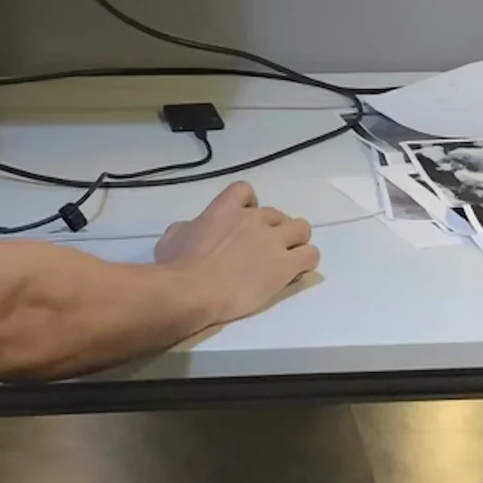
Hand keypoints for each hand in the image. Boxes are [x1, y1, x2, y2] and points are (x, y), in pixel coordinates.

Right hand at [154, 183, 319, 322]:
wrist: (193, 290)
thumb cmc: (177, 267)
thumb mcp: (172, 238)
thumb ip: (188, 228)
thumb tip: (191, 229)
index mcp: (224, 209)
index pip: (245, 192)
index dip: (249, 206)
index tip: (244, 222)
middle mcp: (253, 219)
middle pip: (277, 214)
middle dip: (273, 229)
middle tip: (264, 250)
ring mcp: (272, 241)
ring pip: (301, 228)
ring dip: (296, 240)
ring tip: (288, 257)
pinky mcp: (285, 265)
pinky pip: (310, 255)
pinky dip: (306, 260)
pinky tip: (297, 271)